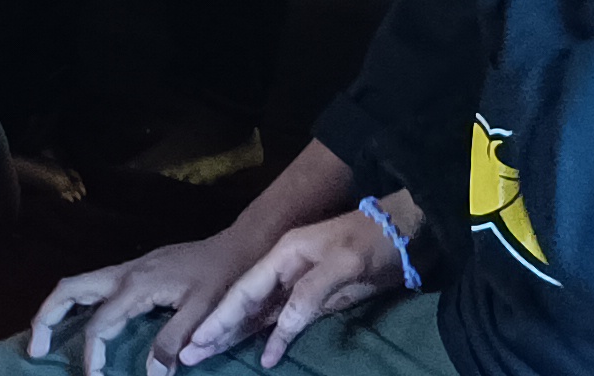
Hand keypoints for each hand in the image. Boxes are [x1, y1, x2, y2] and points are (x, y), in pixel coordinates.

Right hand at [21, 234, 275, 373]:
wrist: (238, 247)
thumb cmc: (222, 279)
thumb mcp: (203, 313)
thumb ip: (173, 341)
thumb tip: (148, 373)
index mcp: (137, 285)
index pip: (99, 324)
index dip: (92, 356)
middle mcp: (124, 273)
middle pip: (69, 289)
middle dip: (46, 316)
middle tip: (35, 349)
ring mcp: (128, 268)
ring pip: (78, 283)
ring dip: (56, 308)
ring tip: (44, 335)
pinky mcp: (135, 270)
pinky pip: (93, 286)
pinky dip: (76, 304)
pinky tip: (81, 322)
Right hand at [196, 209, 404, 367]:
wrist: (404, 235)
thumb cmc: (371, 242)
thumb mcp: (342, 264)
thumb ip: (308, 295)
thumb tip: (279, 329)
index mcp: (283, 255)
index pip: (243, 290)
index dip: (220, 316)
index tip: (197, 338)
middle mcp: (283, 271)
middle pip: (243, 304)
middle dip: (216, 329)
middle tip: (189, 355)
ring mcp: (298, 287)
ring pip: (258, 315)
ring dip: (235, 336)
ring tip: (208, 356)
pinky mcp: (315, 301)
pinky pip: (282, 322)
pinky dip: (269, 339)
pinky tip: (262, 357)